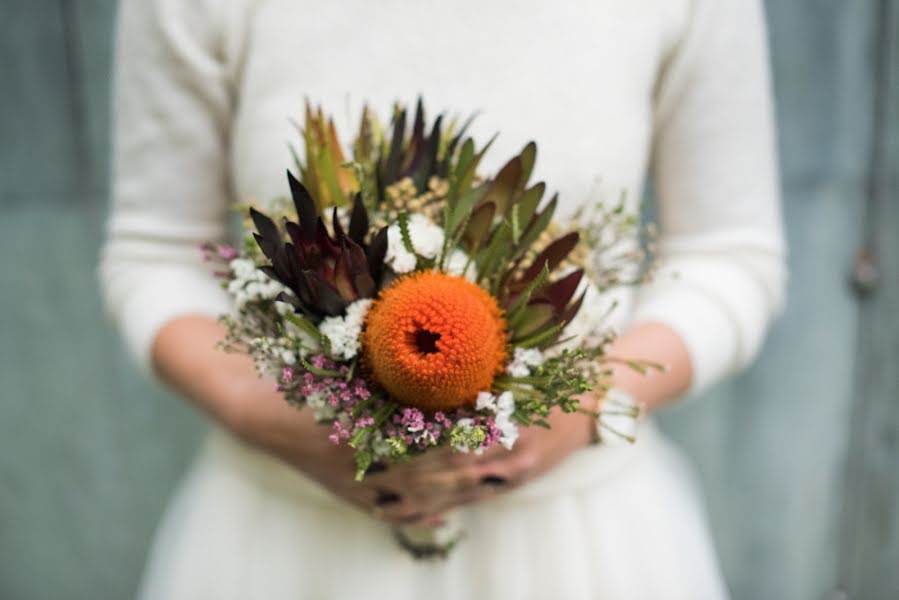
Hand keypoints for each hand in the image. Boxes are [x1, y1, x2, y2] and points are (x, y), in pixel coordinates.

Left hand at [364, 398, 596, 522]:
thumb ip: (479, 385)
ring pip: (459, 491)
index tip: (384, 443)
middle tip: (374, 477)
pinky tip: (424, 509)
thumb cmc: (549, 384)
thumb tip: (434, 379)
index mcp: (506, 421)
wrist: (591, 408)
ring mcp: (513, 472)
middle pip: (449, 471)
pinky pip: (475, 499)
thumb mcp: (515, 377)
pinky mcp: (515, 484)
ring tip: (389, 500)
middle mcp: (509, 452)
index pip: (451, 438)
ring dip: (422, 499)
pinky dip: (447, 504)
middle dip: (410, 477)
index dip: (416, 444)